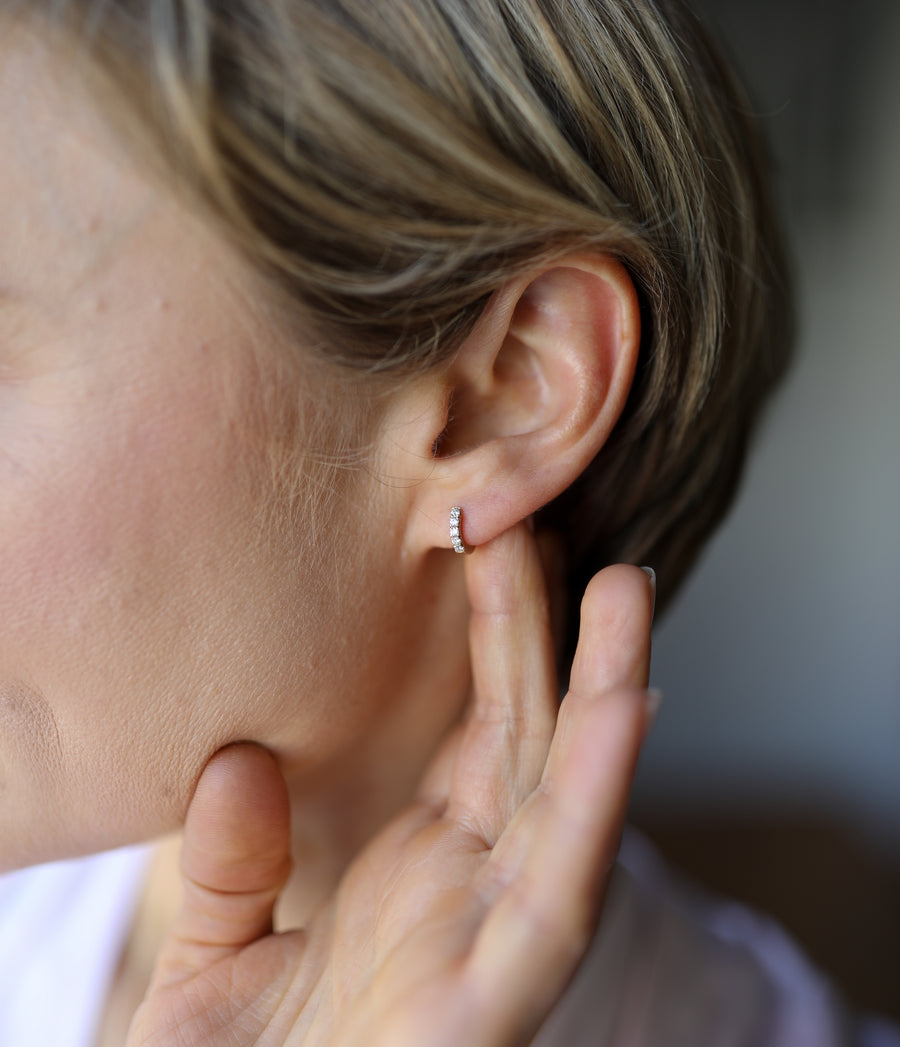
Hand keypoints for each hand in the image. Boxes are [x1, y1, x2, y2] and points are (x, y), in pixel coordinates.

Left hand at [128, 523, 655, 1046]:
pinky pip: (565, 868)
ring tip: (621, 585)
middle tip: (540, 520)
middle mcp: (474, 881)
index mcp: (418, 864)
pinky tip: (626, 699)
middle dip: (539, 627)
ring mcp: (496, 928)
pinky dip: (599, 782)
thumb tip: (238, 757)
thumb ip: (224, 863)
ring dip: (601, 682)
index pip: (473, 727)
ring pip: (563, 782)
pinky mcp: (506, 982)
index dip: (487, 638)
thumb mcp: (206, 960)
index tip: (480, 543)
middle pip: (522, 729)